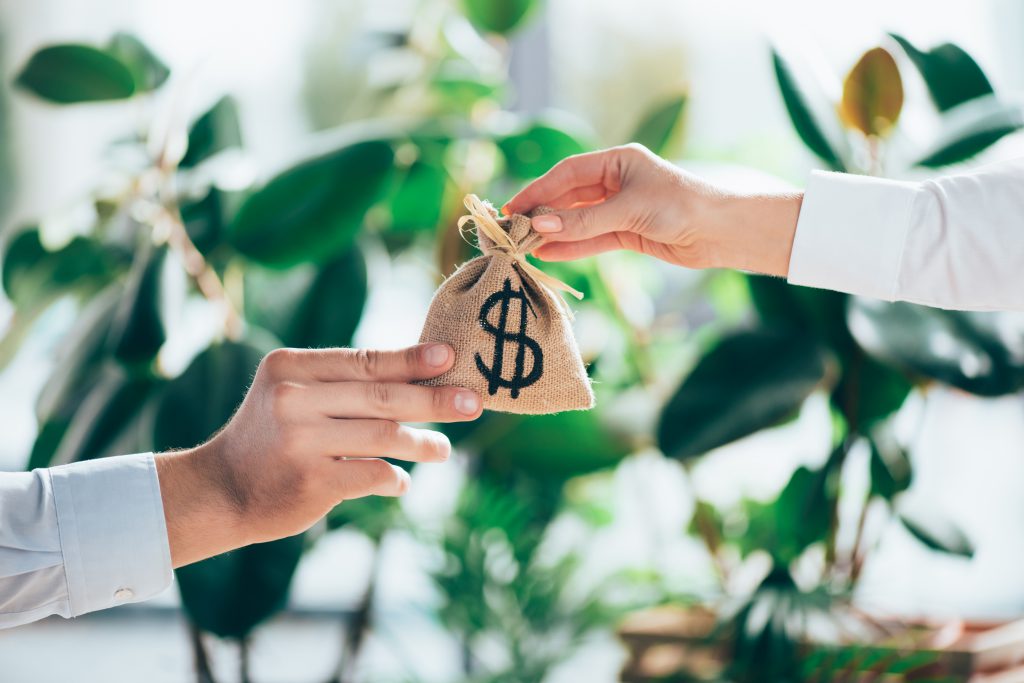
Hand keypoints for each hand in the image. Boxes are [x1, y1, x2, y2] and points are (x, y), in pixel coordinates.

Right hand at [155, 344, 480, 566]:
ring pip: (385, 437)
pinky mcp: (312, 482)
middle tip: (472, 403)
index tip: (450, 358)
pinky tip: (402, 480)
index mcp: (291, 368)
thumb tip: (421, 374)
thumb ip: (343, 383)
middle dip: (434, 400)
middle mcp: (293, 400)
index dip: (411, 360)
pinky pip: (373, 474)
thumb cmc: (270, 436)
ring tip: (443, 449)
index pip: (365, 360)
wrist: (220, 490)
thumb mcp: (292, 394)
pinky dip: (395, 477)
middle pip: (382, 397)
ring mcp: (301, 442)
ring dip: (423, 443)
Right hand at [504, 144, 801, 276]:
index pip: (567, 174)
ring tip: (526, 246)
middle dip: (543, 214)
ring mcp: (621, 208)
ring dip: (554, 233)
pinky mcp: (628, 233)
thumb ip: (583, 220)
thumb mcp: (628, 210)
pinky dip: (572, 247)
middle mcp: (617, 182)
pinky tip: (550, 253)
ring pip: (578, 220)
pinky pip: (593, 239)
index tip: (513, 207)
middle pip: (569, 197)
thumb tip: (541, 224)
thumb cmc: (681, 206)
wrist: (722, 232)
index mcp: (617, 161)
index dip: (538, 190)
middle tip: (514, 231)